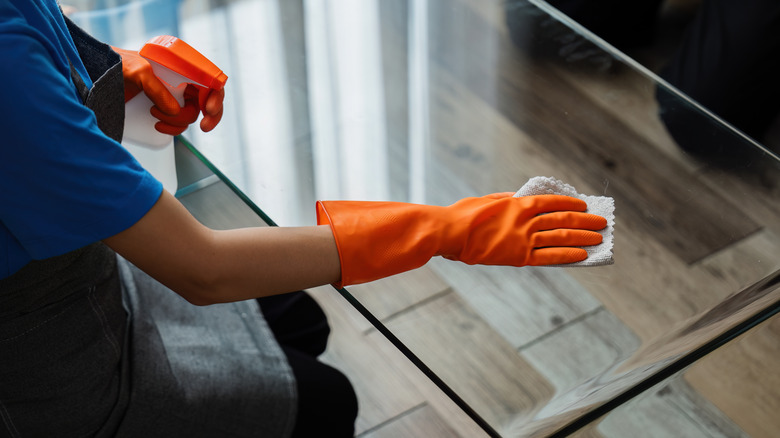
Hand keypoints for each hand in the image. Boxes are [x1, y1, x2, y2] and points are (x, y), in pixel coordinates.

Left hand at [114, 47, 225, 133]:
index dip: (216, 95)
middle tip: (203, 126)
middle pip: (207, 100)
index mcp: (180, 66)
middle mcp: (180, 81)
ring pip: (192, 115)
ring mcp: (172, 96)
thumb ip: (156, 88)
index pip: (210, 79)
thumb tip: (175, 110)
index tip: (208, 109)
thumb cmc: (115, 65)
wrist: (96, 75)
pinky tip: (158, 126)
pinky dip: (173, 129)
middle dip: (209, 115)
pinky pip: (178, 124)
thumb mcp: (137, 71)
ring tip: (155, 115)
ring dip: (179, 122)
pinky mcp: (163, 110)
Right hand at [316, 193, 606, 286]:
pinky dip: (568, 255)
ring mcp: (523, 238)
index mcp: (517, 203)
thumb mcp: (487, 201)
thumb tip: (520, 199)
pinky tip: (583, 256)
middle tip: (602, 222)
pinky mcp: (519, 256)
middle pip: (563, 218)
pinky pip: (550, 256)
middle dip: (585, 220)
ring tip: (599, 238)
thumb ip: (506, 201)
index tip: (584, 204)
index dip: (571, 203)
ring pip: (561, 236)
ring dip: (583, 236)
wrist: (448, 233)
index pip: (552, 201)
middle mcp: (525, 219)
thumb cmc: (462, 216)